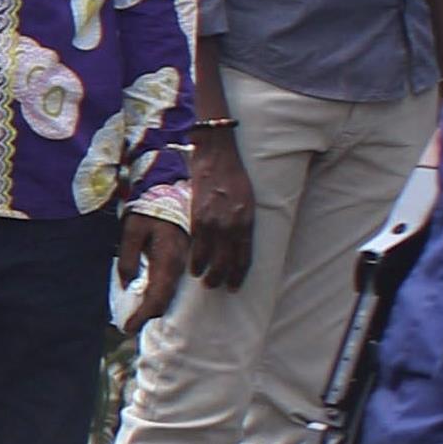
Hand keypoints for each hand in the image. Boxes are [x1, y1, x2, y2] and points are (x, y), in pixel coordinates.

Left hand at [117, 212, 192, 331]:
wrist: (173, 193)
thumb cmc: (149, 211)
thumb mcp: (132, 231)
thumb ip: (127, 258)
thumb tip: (126, 284)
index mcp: (167, 261)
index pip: (156, 298)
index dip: (143, 316)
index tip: (128, 328)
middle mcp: (179, 267)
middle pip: (165, 301)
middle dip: (147, 315)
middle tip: (130, 326)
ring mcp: (184, 264)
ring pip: (170, 294)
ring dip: (154, 307)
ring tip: (138, 316)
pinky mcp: (183, 260)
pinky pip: (173, 284)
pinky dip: (161, 296)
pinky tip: (150, 298)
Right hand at [188, 133, 257, 290]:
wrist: (216, 157)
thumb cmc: (235, 177)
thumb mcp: (249, 201)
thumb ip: (244, 223)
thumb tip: (238, 243)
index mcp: (247, 222)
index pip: (244, 258)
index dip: (239, 276)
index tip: (234, 286)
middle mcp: (231, 226)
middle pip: (226, 262)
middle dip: (221, 278)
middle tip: (217, 286)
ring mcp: (213, 223)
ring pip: (209, 258)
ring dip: (206, 273)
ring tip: (204, 280)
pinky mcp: (197, 217)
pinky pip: (196, 246)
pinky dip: (195, 259)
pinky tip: (193, 267)